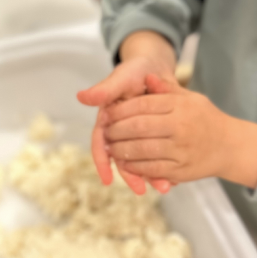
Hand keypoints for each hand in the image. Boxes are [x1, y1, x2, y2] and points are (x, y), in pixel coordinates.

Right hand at [78, 63, 178, 194]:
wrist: (156, 67)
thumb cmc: (135, 70)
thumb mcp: (121, 78)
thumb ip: (104, 90)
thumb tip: (82, 96)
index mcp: (108, 120)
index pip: (101, 144)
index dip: (103, 162)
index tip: (107, 180)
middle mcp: (120, 131)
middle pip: (123, 158)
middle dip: (132, 175)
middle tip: (141, 190)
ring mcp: (136, 135)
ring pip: (141, 159)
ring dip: (150, 174)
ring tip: (164, 186)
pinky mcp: (153, 136)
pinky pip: (156, 154)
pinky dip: (164, 165)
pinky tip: (174, 177)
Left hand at [103, 77, 256, 188]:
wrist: (230, 146)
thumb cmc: (205, 119)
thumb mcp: (190, 97)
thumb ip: (167, 89)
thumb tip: (146, 78)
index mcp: (181, 106)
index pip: (143, 105)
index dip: (121, 110)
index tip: (107, 114)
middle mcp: (181, 127)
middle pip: (138, 127)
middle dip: (117, 131)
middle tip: (105, 132)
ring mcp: (181, 150)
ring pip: (142, 150)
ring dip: (121, 150)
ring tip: (110, 148)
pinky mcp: (181, 170)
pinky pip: (151, 169)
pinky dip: (134, 167)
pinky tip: (124, 164)